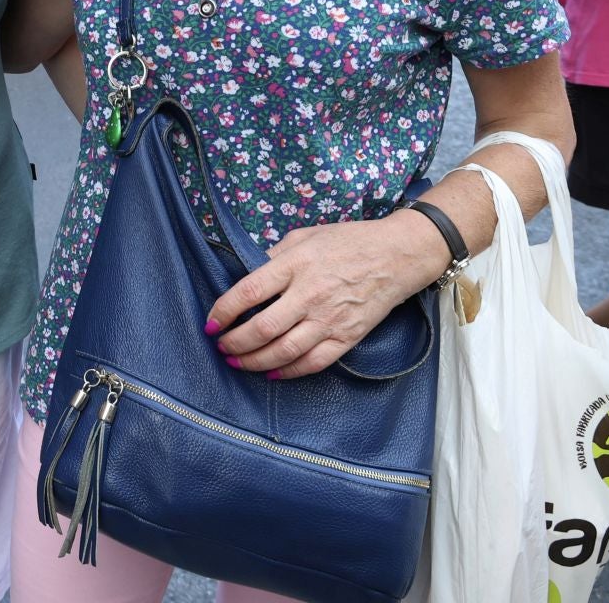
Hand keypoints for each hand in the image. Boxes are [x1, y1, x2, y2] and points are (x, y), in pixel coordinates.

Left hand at [207, 212, 448, 378]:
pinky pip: (313, 362)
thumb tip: (248, 275)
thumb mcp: (305, 236)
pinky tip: (271, 373)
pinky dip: (289, 372)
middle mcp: (310, 295)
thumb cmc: (349, 241)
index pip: (249, 292)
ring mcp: (330, 319)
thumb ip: (275, 256)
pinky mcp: (347, 337)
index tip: (210, 322)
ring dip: (254, 362)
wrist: (398, 256)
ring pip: (284, 351)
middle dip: (234, 343)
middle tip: (220, 346)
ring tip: (237, 363)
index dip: (224, 311)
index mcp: (296, 265)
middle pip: (262, 328)